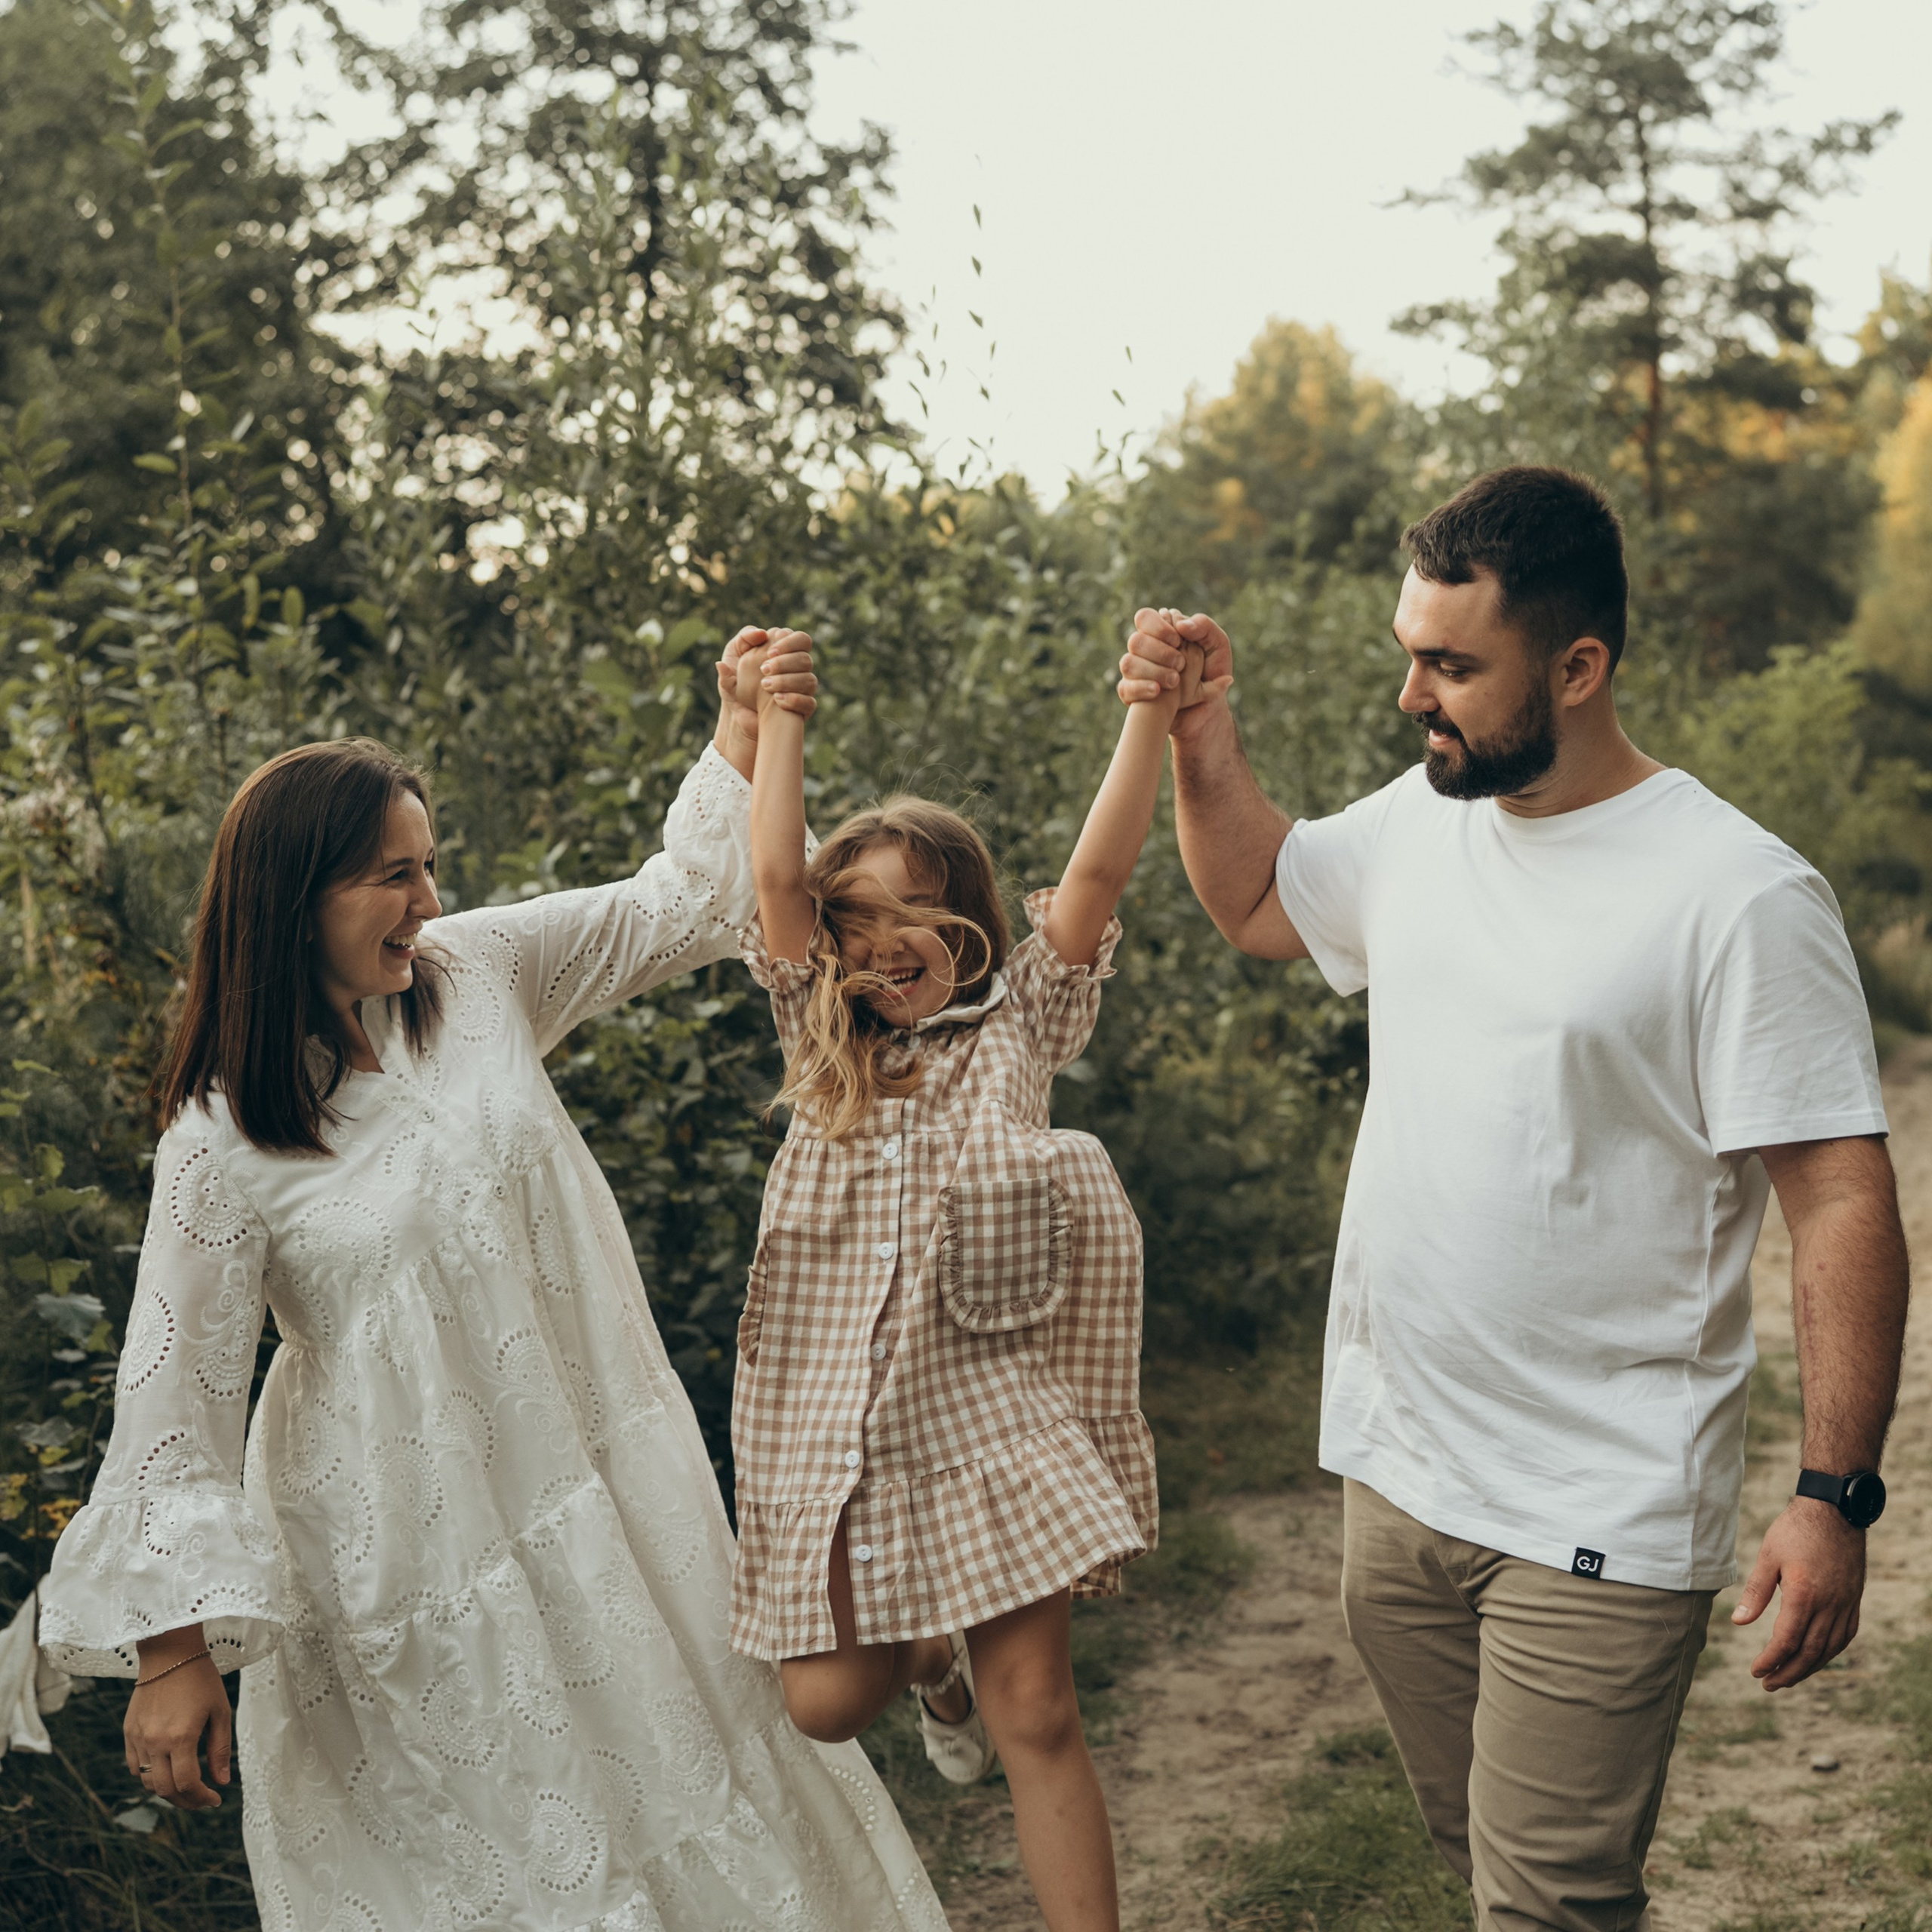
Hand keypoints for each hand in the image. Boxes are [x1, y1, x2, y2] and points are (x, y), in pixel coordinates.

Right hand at [125, 1630, 230, 1808]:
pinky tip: (166, 1770)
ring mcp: (138, 1738)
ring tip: (186, 1786)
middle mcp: (155, 1742)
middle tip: (201, 1799)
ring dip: (167, 1790)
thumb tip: (221, 1782)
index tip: (214, 1800)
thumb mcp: (220, 1711)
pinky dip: (149, 1775)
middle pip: (165, 1789)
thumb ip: (220, 1749)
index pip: (187, 1784)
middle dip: (185, 1801)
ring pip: (148, 1781)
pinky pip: (134, 1766)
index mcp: (181, 1737)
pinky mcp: (128, 1732)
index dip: (201, 1798)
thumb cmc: (201, 1679)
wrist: (169, 1653)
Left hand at [716, 626, 817, 738]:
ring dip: (787, 681)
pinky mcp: (803, 709)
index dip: (789, 643)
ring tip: (765, 686)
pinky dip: (794, 700)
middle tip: (764, 669)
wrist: (737, 713)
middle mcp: (798, 670)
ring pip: (809, 680)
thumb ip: (743, 639)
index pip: (801, 640)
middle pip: (806, 659)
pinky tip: (777, 700)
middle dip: (785, 663)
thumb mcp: (732, 657)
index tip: (769, 652)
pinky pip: (809, 703)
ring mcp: (802, 690)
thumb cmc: (735, 682)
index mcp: (786, 653)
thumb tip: (760, 633)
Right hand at [1117, 608, 1233, 741]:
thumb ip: (1204, 627)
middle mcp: (1145, 651)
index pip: (1144, 618)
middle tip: (1180, 664)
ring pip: (1128, 663)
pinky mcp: (1133, 694)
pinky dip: (1141, 687)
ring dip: (1153, 670)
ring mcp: (1137, 673)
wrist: (1208, 710)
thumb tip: (1180, 624)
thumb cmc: (1212, 675)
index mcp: (1162, 634)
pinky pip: (1125, 688)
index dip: (1158, 627)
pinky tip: (1157, 691)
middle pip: (1135, 640)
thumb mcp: (1218, 647)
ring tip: (1175, 681)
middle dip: (1159, 651)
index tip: (1178, 641)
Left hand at [1730, 1498, 1865, 1690]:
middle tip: (1769, 1684)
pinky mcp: (1853, 1600)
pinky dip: (1829, 1652)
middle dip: (1788, 1673)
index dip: (1771, 1660)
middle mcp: (1829, 1605)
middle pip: (1809, 1652)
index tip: (1755, 1672)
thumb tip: (1738, 1622)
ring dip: (1808, 1667)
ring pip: (1829, 1648)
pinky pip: (1844, 1636)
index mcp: (1803, 1594)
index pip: (1786, 1641)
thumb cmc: (1795, 1530)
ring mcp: (1845, 1604)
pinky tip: (1816, 1656)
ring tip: (1788, 1677)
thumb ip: (1756, 1591)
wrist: (1834, 1512)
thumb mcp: (1768, 1555)